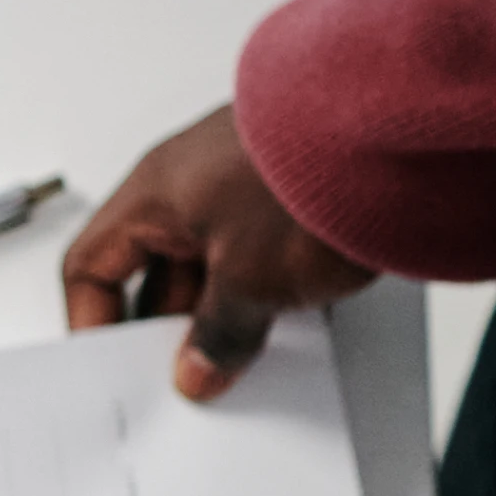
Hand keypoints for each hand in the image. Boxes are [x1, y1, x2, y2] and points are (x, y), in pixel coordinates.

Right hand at [64, 103, 374, 399]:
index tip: (119, 368)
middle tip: (193, 370)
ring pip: (214, 263)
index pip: (92, 265)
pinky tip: (297, 315)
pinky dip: (271, 288)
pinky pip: (263, 251)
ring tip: (253, 346)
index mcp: (152, 193)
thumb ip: (216, 335)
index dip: (93, 321)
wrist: (403, 126)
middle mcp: (191, 181)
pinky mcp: (295, 190)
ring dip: (228, 309)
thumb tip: (199, 366)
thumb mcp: (248, 282)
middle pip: (156, 270)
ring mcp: (245, 183)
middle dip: (173, 326)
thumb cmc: (312, 173)